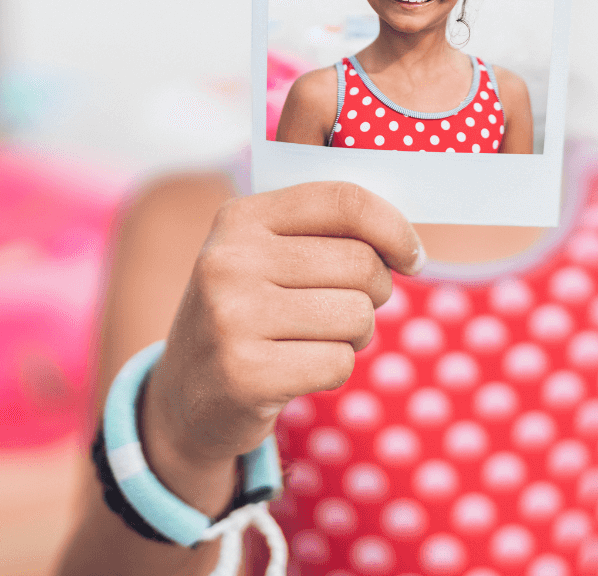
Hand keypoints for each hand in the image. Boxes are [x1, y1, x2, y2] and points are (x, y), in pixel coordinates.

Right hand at [143, 181, 423, 473]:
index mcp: (240, 217)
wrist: (185, 397)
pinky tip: (297, 370)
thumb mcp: (265, 256)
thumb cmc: (250, 314)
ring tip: (315, 340)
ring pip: (357, 316)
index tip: (412, 257)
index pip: (343, 201)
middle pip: (361, 264)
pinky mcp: (244, 374)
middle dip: (375, 292)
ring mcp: (232, 318)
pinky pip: (338, 363)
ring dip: (355, 335)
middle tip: (346, 309)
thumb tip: (407, 243)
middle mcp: (229, 261)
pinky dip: (334, 370)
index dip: (394, 228)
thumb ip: (324, 232)